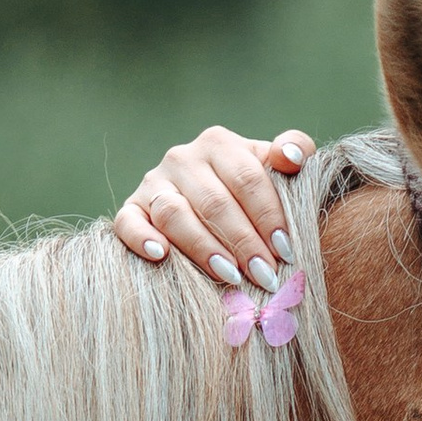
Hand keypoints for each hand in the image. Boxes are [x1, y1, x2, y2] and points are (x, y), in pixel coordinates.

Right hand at [111, 126, 312, 289]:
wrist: (213, 209)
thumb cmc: (253, 193)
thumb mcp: (276, 169)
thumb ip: (293, 152)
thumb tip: (291, 158)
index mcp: (219, 144)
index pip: (247, 179)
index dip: (269, 216)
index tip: (286, 251)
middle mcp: (182, 158)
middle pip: (214, 202)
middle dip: (243, 242)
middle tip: (265, 276)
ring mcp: (153, 183)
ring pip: (174, 213)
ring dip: (203, 248)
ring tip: (230, 276)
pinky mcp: (132, 209)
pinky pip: (128, 223)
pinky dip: (142, 239)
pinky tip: (162, 256)